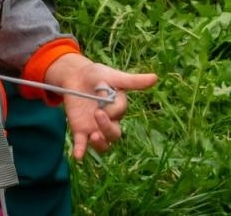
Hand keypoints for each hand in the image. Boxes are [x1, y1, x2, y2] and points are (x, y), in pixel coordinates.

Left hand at [42, 53, 157, 159]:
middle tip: (97, 113)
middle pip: (115, 134)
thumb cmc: (97, 75)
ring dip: (100, 144)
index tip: (102, 90)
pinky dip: (80, 151)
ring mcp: (95, 127)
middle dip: (107, 127)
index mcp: (119, 109)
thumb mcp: (113, 76)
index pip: (120, 112)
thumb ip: (132, 81)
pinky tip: (77, 156)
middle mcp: (109, 121)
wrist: (75, 76)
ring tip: (93, 136)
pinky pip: (82, 144)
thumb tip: (155, 77)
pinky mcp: (80, 130)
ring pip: (103, 145)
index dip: (112, 106)